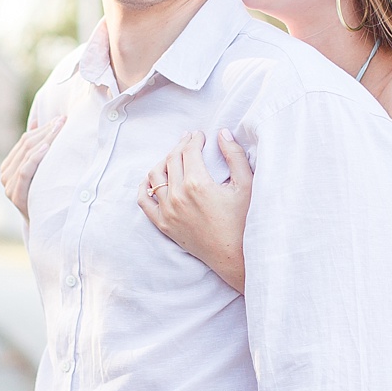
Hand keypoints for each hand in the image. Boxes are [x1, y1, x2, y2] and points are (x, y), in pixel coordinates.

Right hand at [0, 115, 62, 220]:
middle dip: (47, 131)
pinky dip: (35, 158)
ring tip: (60, 129)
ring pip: (26, 155)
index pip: (26, 140)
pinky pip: (25, 172)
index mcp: (9, 165)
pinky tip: (47, 147)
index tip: (60, 119)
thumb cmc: (46, 197)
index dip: (43, 128)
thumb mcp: (42, 173)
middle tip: (64, 121)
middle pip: (26, 146)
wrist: (45, 227)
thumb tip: (43, 124)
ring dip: (45, 140)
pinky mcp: (15, 195)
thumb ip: (38, 153)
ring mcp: (8, 185)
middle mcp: (5, 174)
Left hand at [138, 129, 251, 292]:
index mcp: (197, 183)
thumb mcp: (247, 185)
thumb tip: (222, 133)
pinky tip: (153, 180)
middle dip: (180, 145)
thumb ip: (235, 156)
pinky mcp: (164, 225)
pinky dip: (145, 187)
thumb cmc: (244, 221)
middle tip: (189, 140)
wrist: (234, 256)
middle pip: (171, 159)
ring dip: (164, 161)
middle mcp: (178, 196)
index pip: (188, 150)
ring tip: (175, 157)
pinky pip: (144, 201)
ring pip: (155, 176)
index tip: (200, 135)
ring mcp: (168, 211)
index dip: (194, 139)